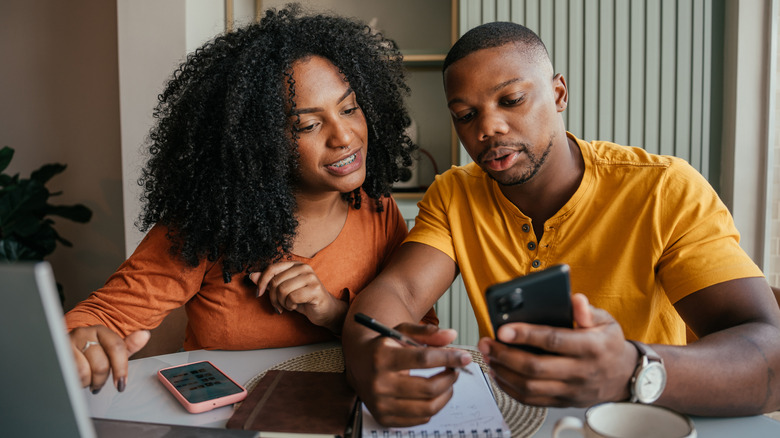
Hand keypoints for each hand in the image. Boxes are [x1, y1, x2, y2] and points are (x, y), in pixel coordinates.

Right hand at [69, 325, 149, 393]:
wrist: (63, 351)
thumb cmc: (90, 353)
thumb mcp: (110, 349)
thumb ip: (128, 345)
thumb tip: (144, 335)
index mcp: (101, 330)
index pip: (117, 347)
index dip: (121, 368)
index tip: (121, 384)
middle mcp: (84, 333)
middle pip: (101, 364)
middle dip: (102, 379)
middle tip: (98, 382)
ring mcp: (67, 343)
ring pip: (85, 372)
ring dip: (88, 382)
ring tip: (86, 379)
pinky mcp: (56, 355)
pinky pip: (70, 376)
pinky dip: (76, 382)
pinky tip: (76, 378)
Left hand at [249, 261, 346, 332]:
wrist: (325, 311)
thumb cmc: (304, 299)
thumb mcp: (284, 290)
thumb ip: (269, 282)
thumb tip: (252, 276)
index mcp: (295, 264)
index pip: (272, 268)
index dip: (261, 282)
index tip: (258, 294)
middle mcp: (304, 268)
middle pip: (275, 281)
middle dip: (273, 297)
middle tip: (278, 306)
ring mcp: (311, 277)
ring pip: (282, 290)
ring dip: (282, 303)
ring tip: (288, 305)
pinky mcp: (315, 289)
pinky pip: (292, 298)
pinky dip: (290, 306)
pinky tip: (296, 306)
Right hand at [350, 322, 471, 426]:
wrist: (357, 364)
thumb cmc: (383, 347)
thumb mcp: (401, 332)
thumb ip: (427, 333)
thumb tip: (451, 336)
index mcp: (382, 357)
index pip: (423, 359)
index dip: (448, 358)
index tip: (463, 357)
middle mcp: (379, 382)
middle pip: (428, 388)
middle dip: (450, 378)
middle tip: (454, 371)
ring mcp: (380, 403)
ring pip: (427, 408)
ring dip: (446, 395)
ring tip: (447, 383)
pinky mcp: (384, 418)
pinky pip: (419, 419)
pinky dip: (432, 408)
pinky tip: (432, 395)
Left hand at [477, 293, 637, 406]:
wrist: (624, 376)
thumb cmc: (608, 345)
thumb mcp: (606, 321)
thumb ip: (586, 310)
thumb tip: (574, 299)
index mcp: (591, 347)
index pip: (553, 340)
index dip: (526, 335)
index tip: (503, 329)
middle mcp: (581, 371)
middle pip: (535, 368)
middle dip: (505, 355)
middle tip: (487, 343)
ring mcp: (571, 390)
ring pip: (530, 387)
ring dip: (504, 372)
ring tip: (489, 357)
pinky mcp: (563, 401)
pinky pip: (532, 401)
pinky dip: (511, 389)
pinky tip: (500, 374)